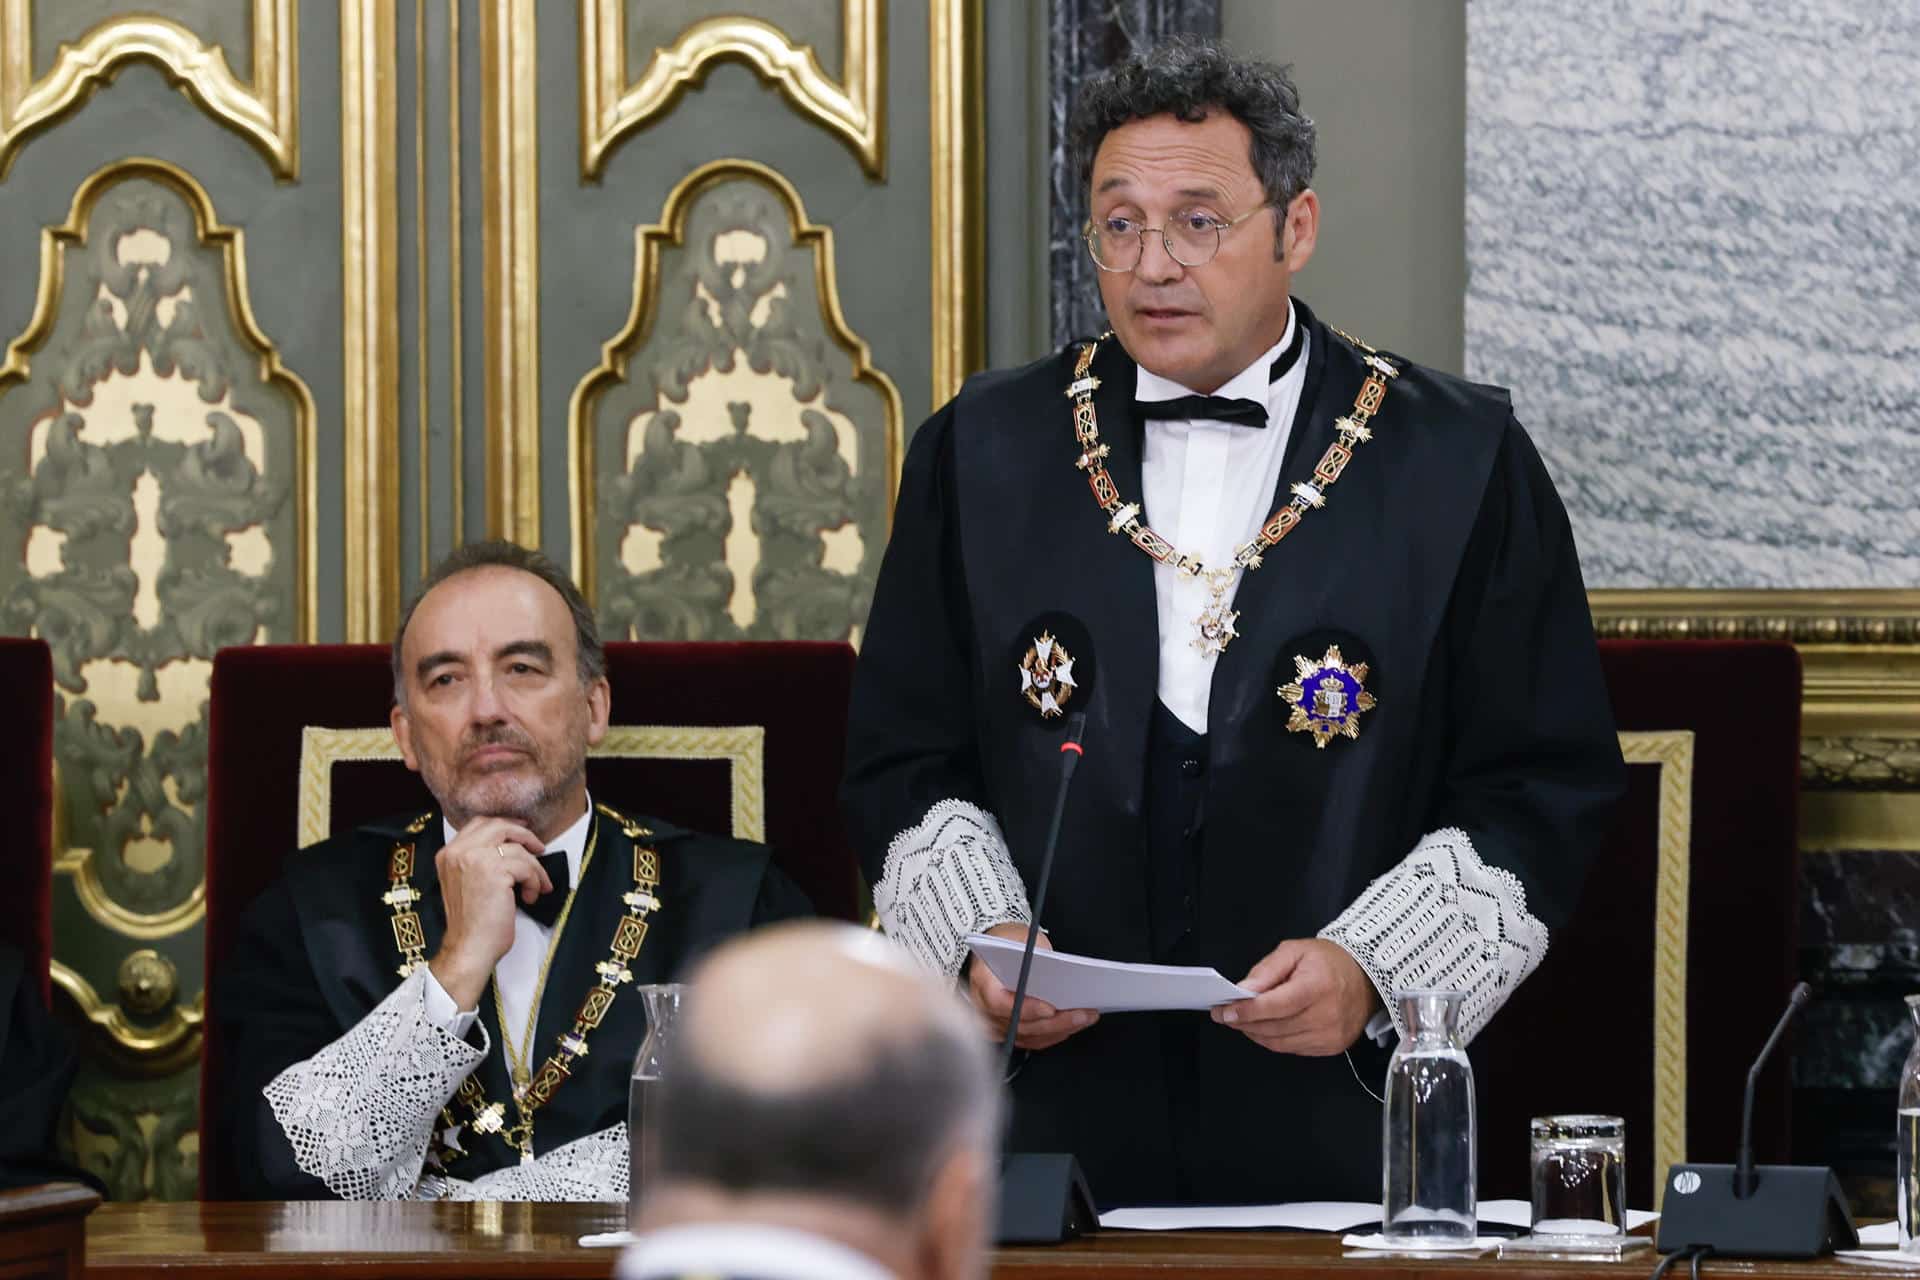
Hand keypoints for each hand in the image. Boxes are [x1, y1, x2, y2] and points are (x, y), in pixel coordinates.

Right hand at [427, 817, 551, 1007]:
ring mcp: (475, 859)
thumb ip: (478, 861)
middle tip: (539, 848)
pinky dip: (535, 881)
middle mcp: (458, 852)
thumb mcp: (466, 882)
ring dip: (534, 868)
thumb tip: (511, 846)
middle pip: (499, 826)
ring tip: (536, 887)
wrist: (469, 948)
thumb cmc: (472, 922)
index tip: (523, 832)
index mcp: (448, 854)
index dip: (505, 825)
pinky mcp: (494, 872)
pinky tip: (529, 897)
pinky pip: (526, 866)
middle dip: (524, 835)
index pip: (479, 824)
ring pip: (517, 849)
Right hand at [967, 923, 1098, 1050]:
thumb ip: (1036, 957)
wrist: (995, 950)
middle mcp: (984, 1007)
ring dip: (1060, 1029)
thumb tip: (1059, 973)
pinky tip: (1073, 1025)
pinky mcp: (1007, 1031)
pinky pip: (1032, 1040)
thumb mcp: (1022, 939)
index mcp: (982, 980)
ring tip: (1085, 1017)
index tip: (1051, 1008)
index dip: (1026, 1008)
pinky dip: (1053, 1034)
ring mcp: (994, 1022)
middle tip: (1081, 1014)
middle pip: (1020, 1024)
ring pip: (1029, 1035)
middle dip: (1055, 1022)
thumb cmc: (1007, 943)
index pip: (999, 1003)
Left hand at [1210, 938, 1377, 1055]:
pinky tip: (1266, 1027)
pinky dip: (1274, 1040)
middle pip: (1273, 1027)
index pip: (1274, 1006)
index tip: (1225, 1012)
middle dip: (1244, 1022)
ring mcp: (1330, 1034)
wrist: (1364, 977)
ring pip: (1279, 1043)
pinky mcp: (1331, 1046)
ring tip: (1243, 1020)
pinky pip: (1292, 1049)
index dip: (1246, 1011)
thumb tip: (1244, 989)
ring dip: (1256, 1033)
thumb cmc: (1330, 962)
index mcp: (1317, 986)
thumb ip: (1266, 970)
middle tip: (1227, 1015)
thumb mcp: (1294, 951)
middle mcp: (1326, 1014)